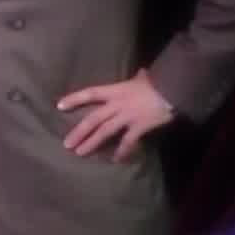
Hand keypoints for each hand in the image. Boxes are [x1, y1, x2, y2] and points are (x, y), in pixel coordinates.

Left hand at [56, 69, 174, 161]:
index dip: (74, 99)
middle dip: (78, 132)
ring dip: (91, 143)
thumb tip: (141, 73)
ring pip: (104, 132)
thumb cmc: (158, 81)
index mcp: (115, 90)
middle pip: (93, 119)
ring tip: (80, 153)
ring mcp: (127, 117)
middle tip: (66, 144)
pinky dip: (121, 152)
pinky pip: (127, 142)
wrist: (174, 88)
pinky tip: (115, 160)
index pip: (90, 93)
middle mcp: (117, 104)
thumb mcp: (143, 77)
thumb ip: (137, 78)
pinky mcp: (139, 127)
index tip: (59, 106)